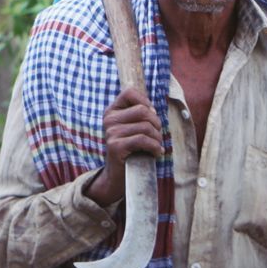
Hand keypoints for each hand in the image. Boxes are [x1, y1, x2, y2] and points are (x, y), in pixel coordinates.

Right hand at [83, 87, 162, 206]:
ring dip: (157, 139)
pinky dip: (155, 147)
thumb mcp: (132, 128)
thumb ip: (139, 115)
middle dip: (156, 124)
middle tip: (157, 136)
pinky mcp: (116, 146)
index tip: (151, 115)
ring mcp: (111, 132)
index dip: (145, 101)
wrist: (118, 175)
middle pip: (142, 110)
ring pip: (146, 127)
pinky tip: (156, 153)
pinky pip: (143, 140)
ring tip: (157, 146)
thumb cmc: (131, 149)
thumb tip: (153, 110)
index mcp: (112, 111)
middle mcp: (109, 119)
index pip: (129, 92)